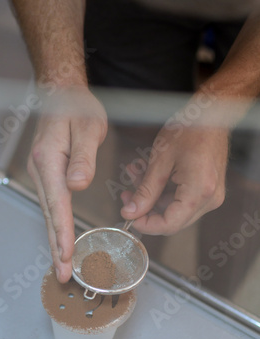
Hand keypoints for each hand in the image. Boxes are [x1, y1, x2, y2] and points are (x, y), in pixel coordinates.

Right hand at [28, 86, 107, 281]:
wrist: (61, 95)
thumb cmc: (75, 108)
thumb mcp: (87, 127)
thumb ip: (83, 158)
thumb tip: (77, 184)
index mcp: (49, 160)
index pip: (57, 203)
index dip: (62, 232)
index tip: (67, 254)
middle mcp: (41, 170)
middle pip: (49, 215)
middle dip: (56, 246)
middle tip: (64, 273)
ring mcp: (41, 173)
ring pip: (48, 213)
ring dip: (55, 240)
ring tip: (63, 265)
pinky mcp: (47, 175)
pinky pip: (51, 205)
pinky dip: (55, 226)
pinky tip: (60, 239)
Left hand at [120, 102, 229, 234]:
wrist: (212, 114)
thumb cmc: (189, 130)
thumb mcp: (160, 160)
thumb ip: (145, 191)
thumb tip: (130, 213)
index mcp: (198, 191)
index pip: (169, 224)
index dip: (145, 224)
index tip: (127, 215)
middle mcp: (209, 198)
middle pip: (172, 219)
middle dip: (146, 209)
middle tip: (126, 195)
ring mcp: (210, 195)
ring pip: (174, 209)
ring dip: (152, 197)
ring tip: (134, 174)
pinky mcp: (207, 190)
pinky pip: (181, 199)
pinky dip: (162, 191)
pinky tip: (147, 174)